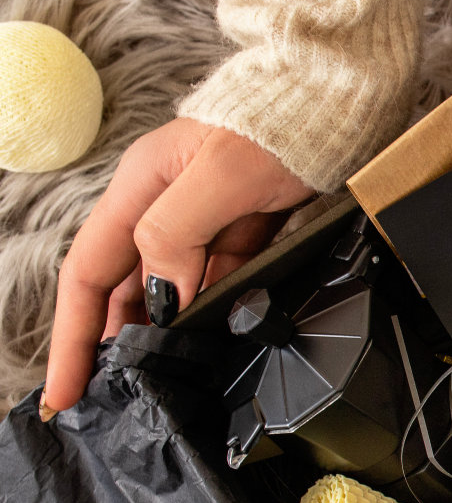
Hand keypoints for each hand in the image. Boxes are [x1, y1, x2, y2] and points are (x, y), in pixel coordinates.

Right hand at [43, 118, 313, 415]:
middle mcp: (163, 205)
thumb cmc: (278, 123)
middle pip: (121, 289)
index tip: (65, 390)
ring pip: (168, 291)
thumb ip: (178, 233)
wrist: (335, 99)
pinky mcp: (243, 231)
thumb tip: (160, 297)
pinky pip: (216, 283)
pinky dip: (207, 316)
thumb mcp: (220, 175)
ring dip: (156, 336)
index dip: (73, 336)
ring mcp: (205, 221)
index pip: (87, 274)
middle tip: (102, 403)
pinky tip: (207, 346)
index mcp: (139, 188)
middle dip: (107, 346)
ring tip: (149, 384)